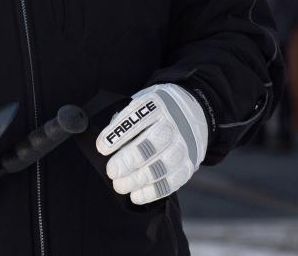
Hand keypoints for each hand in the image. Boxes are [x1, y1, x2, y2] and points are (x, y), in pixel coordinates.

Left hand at [95, 84, 208, 204]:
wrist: (195, 112)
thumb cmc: (158, 109)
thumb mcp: (143, 102)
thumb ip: (126, 119)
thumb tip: (107, 143)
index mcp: (159, 104)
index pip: (138, 117)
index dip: (119, 134)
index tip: (102, 147)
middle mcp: (175, 124)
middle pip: (154, 143)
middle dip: (130, 160)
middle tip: (112, 171)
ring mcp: (185, 145)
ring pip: (163, 165)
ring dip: (139, 179)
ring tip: (120, 185)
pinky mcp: (190, 163)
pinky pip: (173, 181)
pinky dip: (153, 191)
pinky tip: (137, 195)